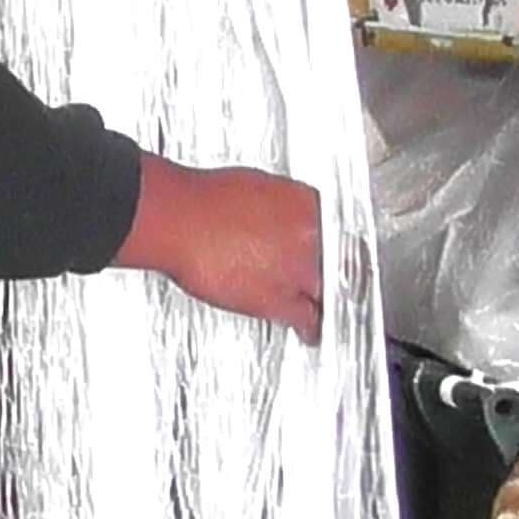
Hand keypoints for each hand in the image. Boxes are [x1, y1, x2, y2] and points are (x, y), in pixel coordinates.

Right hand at [115, 154, 322, 338]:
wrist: (178, 219)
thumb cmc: (204, 199)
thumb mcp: (257, 187)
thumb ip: (282, 206)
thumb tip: (282, 217)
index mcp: (309, 203)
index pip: (338, 230)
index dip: (332, 245)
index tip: (331, 253)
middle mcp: (311, 235)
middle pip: (339, 262)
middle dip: (332, 272)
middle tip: (327, 280)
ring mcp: (298, 269)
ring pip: (327, 291)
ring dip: (322, 299)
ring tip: (321, 307)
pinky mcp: (279, 299)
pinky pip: (307, 318)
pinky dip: (308, 327)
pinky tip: (308, 331)